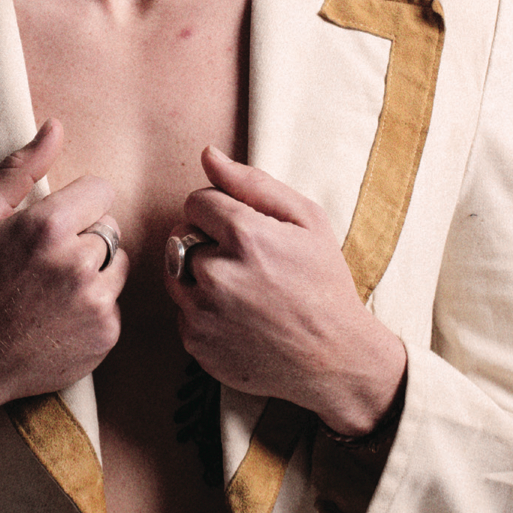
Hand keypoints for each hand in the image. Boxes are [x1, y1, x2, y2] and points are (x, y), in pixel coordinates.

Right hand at [0, 120, 126, 498]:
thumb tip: (55, 127)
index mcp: (47, 227)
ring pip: (118, 264)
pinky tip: (59, 316)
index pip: (101, 191)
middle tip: (45, 262)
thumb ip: (21, 169)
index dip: (78, 204)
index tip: (54, 224)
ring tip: (53, 288)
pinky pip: (115, 302)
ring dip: (95, 270)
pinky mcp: (106, 334)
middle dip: (84, 238)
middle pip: (110, 228)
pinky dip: (94, 306)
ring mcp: (95, 303)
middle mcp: (78, 264)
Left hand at [167, 146, 404, 436]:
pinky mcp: (197, 343)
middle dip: (208, 242)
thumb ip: (252, 182)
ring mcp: (204, 313)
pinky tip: (239, 318)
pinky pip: (183, 310)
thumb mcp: (307, 221)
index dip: (219, 211)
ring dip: (199, 274)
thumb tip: (207, 154)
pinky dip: (204, 310)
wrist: (336, 358)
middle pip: (182, 235)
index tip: (243, 230)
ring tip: (241, 288)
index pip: (196, 201)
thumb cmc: (324, 282)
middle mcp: (217, 274)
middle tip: (248, 263)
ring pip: (176, 272)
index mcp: (245, 236)